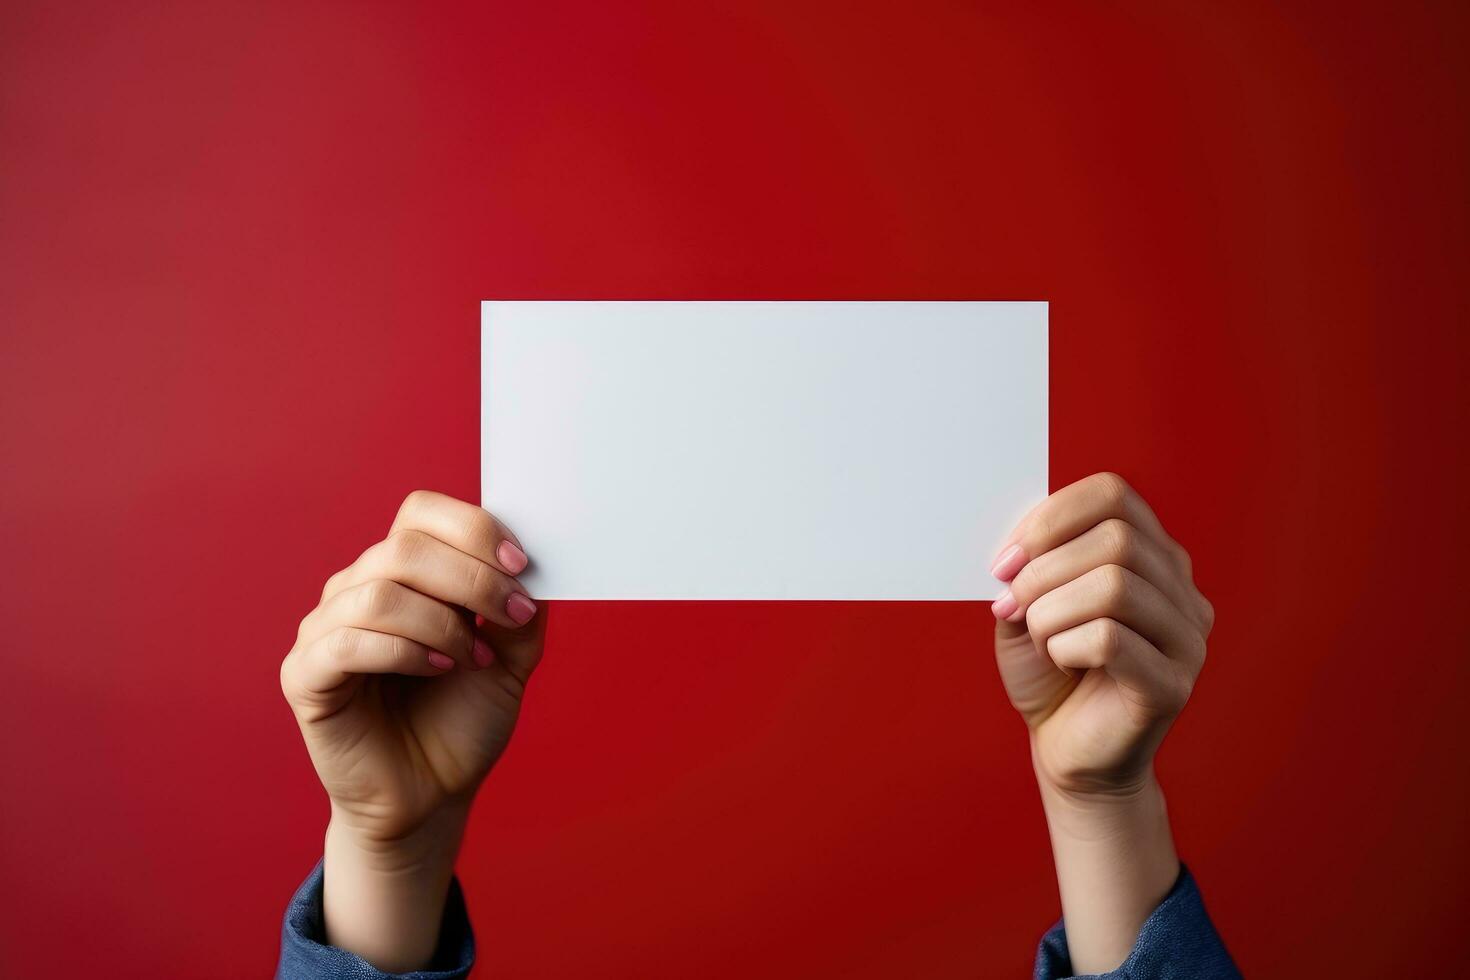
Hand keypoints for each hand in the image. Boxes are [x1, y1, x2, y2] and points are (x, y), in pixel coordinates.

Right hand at [280, 490, 545, 970]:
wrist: (433, 795)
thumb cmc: (461, 720)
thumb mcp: (512, 659)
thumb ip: (521, 610)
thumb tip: (536, 565)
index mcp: (402, 572)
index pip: (422, 513)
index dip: (474, 530)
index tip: (522, 566)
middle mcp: (357, 588)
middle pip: (405, 547)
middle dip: (473, 579)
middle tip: (512, 617)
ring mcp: (324, 630)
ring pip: (380, 592)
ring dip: (442, 623)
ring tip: (475, 658)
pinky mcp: (305, 676)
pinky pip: (346, 642)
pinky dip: (403, 651)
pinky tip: (438, 670)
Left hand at [990, 472, 1213, 971]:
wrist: (1068, 753)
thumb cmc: (1051, 675)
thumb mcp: (1026, 606)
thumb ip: (1028, 566)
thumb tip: (1017, 547)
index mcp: (1151, 557)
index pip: (1113, 495)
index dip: (1051, 516)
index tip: (1007, 558)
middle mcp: (1181, 591)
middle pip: (1116, 539)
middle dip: (1043, 570)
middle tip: (1012, 605)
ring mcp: (1187, 639)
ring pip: (1114, 587)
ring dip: (1051, 611)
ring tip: (1038, 637)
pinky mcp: (1172, 685)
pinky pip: (1110, 640)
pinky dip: (1064, 646)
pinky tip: (1060, 661)